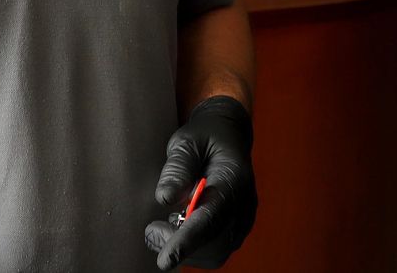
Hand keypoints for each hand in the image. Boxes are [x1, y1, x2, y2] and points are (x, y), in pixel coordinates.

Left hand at [143, 96, 257, 270]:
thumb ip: (177, 168)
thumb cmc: (204, 137)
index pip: (211, 217)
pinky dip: (192, 247)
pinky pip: (214, 252)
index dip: (188, 241)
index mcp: (234, 179)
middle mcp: (244, 205)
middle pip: (214, 243)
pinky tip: (180, 225)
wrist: (228, 136)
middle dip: (179, 245)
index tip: (165, 260)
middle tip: (152, 228)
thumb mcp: (186, 141)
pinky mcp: (236, 230)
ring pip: (214, 254)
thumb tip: (165, 198)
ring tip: (166, 222)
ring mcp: (243, 220)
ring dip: (184, 248)